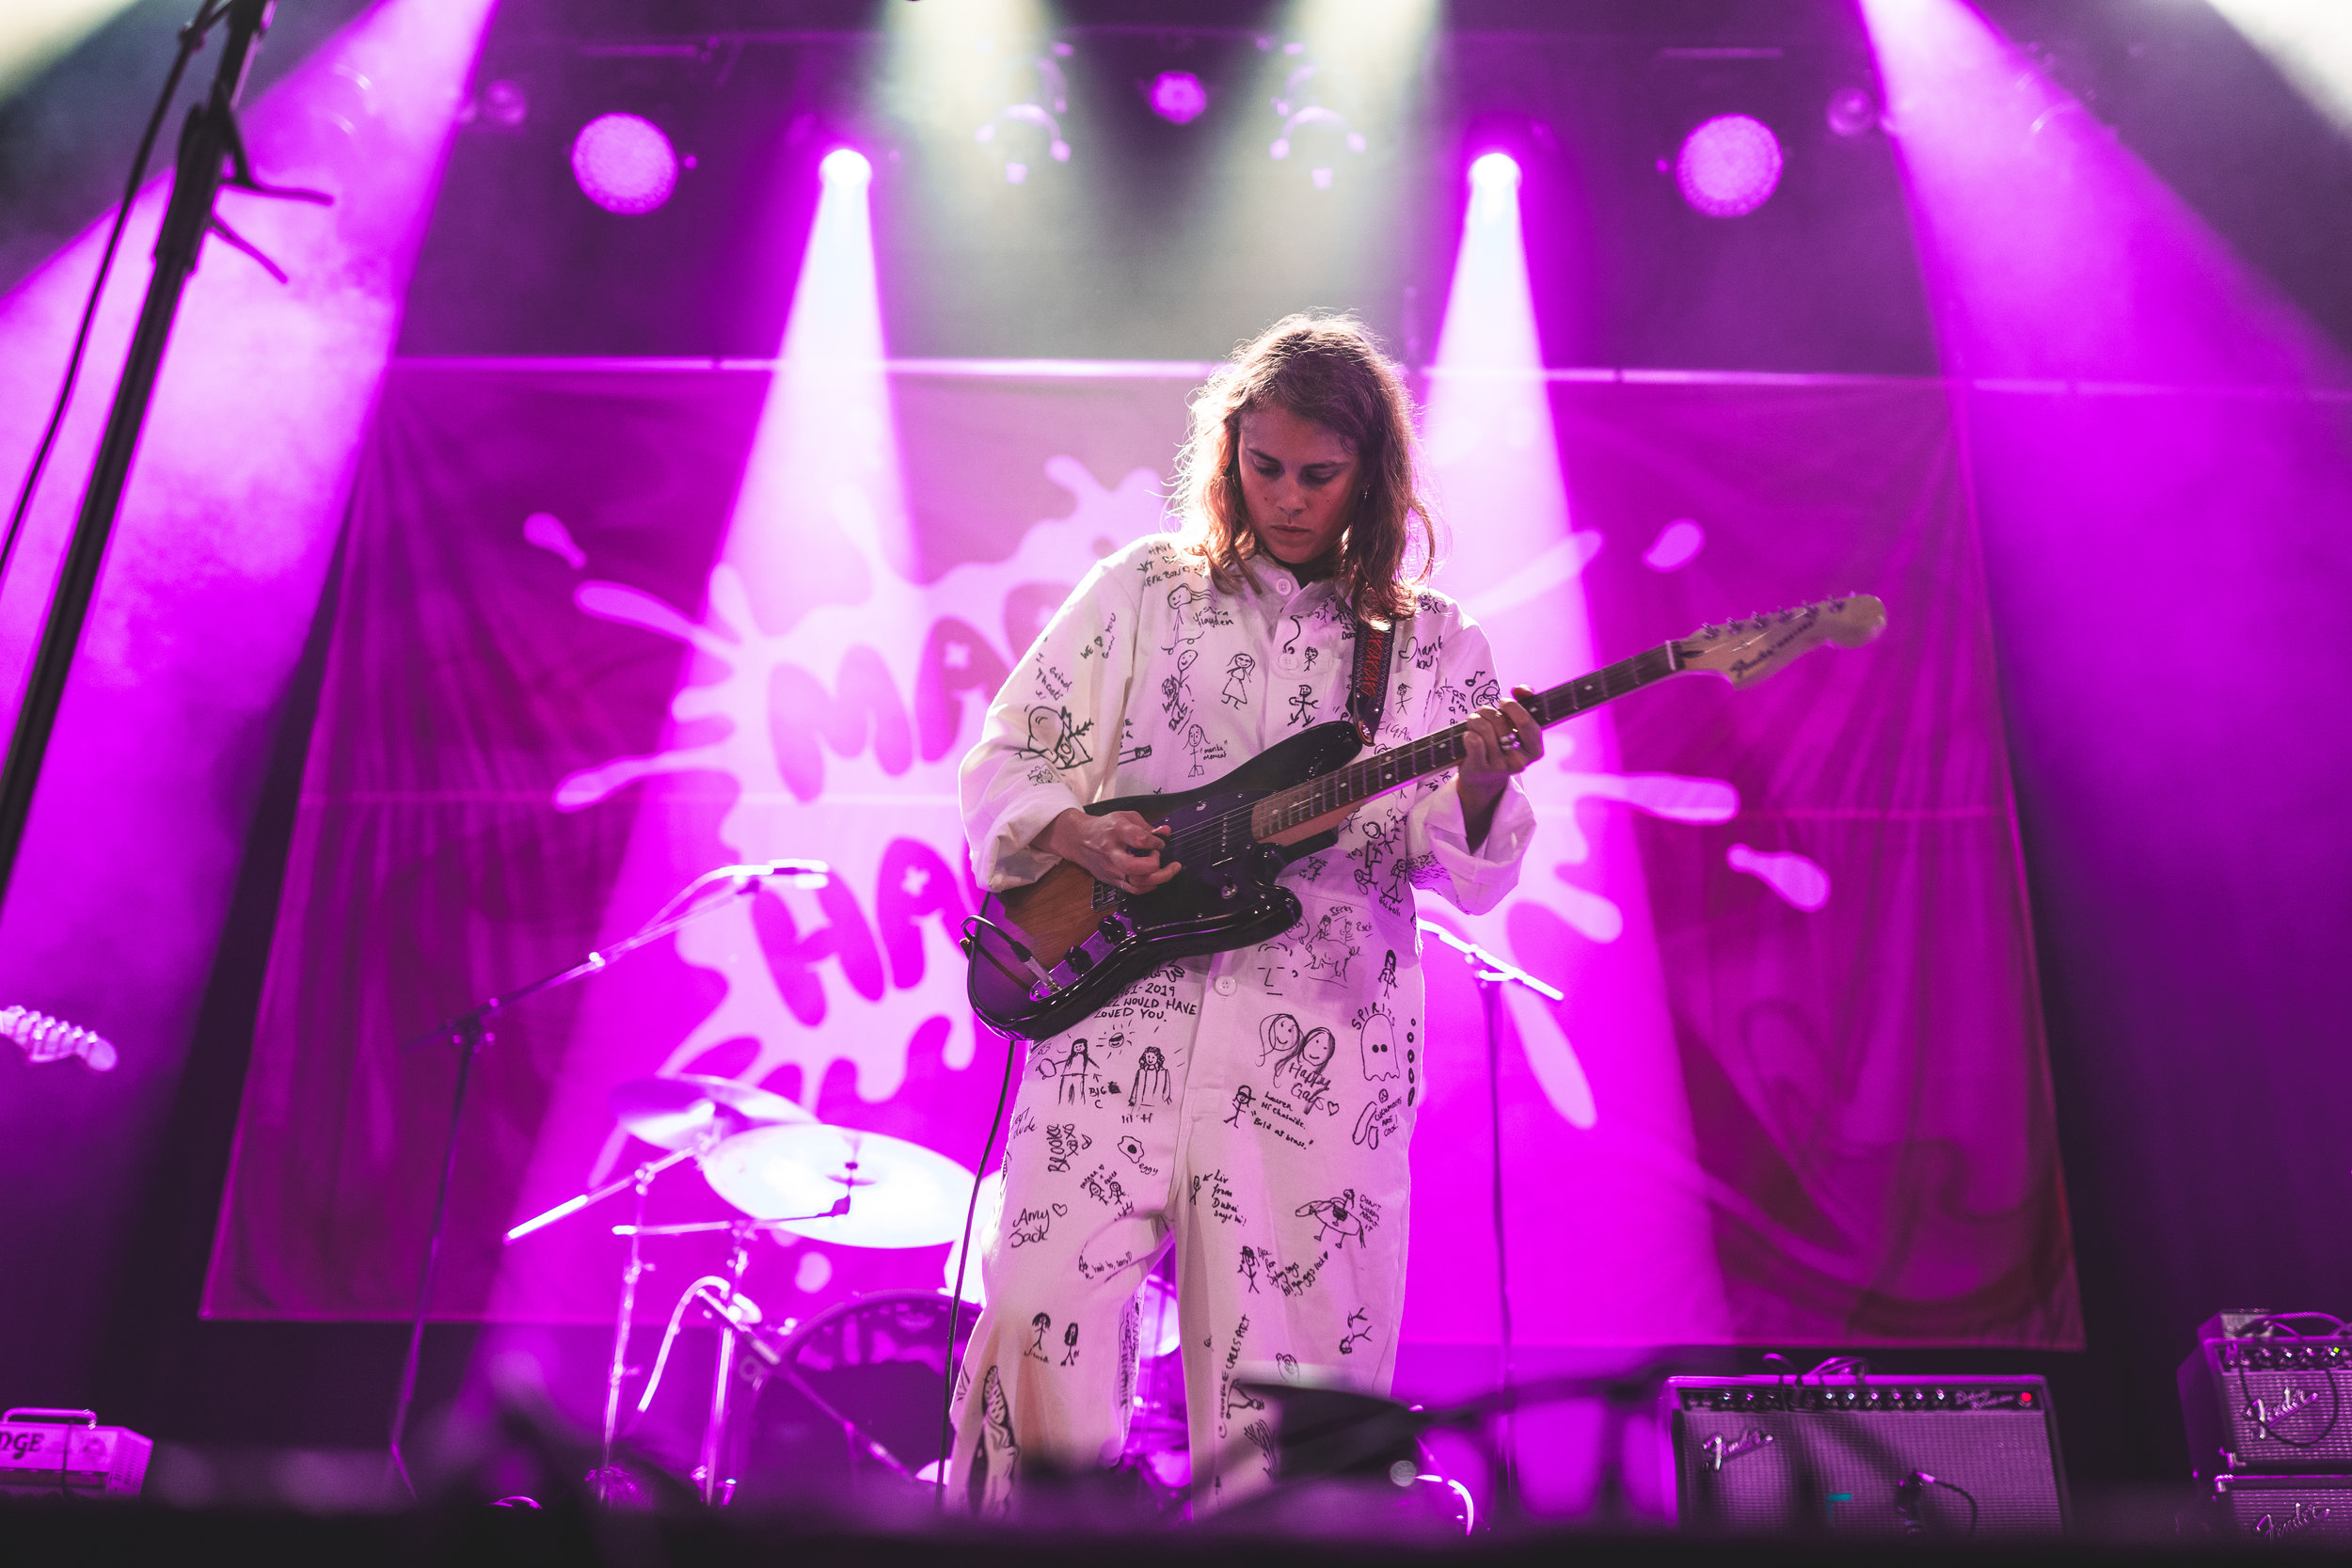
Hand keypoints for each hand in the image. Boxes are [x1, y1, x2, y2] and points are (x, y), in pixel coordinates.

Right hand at [1035, 808, 1181, 894]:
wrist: (1079, 840)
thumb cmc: (1104, 827)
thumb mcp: (1125, 817)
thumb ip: (1147, 825)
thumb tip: (1165, 832)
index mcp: (1116, 831)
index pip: (1139, 839)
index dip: (1156, 842)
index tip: (1159, 842)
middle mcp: (1112, 853)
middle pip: (1134, 867)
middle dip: (1156, 865)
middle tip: (1162, 859)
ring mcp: (1111, 869)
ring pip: (1136, 883)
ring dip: (1158, 878)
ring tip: (1168, 869)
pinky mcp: (1111, 880)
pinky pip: (1134, 890)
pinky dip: (1149, 885)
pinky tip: (1155, 877)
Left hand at [1459, 685, 1542, 840]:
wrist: (1483, 777)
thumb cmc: (1502, 745)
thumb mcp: (1518, 728)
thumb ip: (1525, 703)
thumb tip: (1522, 689)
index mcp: (1535, 750)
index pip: (1526, 722)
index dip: (1512, 707)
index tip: (1504, 703)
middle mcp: (1519, 761)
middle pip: (1500, 722)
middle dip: (1487, 711)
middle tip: (1483, 714)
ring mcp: (1499, 767)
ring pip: (1483, 728)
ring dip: (1475, 720)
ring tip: (1474, 724)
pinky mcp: (1480, 769)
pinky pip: (1472, 741)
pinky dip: (1468, 733)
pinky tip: (1469, 736)